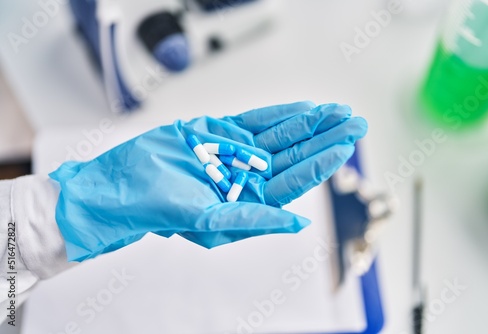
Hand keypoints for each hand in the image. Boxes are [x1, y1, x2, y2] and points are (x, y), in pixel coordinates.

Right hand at [50, 101, 366, 260]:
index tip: (345, 145)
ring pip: (279, 136)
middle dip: (325, 138)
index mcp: (249, 202)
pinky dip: (278, 114)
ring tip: (337, 111)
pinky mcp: (218, 134)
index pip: (294, 180)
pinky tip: (302, 109)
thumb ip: (257, 221)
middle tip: (355, 122)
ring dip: (308, 123)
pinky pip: (255, 121)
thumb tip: (300, 224)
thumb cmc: (162, 210)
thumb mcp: (211, 222)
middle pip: (294, 155)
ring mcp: (234, 154)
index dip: (321, 162)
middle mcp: (246, 178)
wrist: (124, 185)